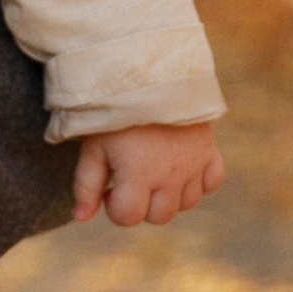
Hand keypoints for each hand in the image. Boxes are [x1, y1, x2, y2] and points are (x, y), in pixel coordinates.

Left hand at [72, 119, 224, 226]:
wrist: (150, 73)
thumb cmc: (115, 111)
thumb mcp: (93, 146)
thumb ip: (86, 185)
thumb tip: (80, 217)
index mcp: (138, 174)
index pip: (128, 217)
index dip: (114, 206)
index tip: (109, 186)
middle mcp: (170, 174)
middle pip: (158, 216)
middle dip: (140, 204)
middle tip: (130, 178)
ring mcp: (193, 164)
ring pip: (186, 204)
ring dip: (168, 196)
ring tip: (153, 170)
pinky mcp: (210, 150)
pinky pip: (212, 182)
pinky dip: (197, 182)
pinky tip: (180, 168)